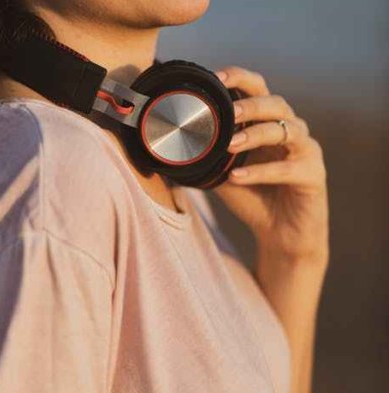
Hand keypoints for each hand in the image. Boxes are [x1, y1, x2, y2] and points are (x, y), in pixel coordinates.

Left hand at [213, 66, 328, 266]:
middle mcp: (290, 130)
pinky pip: (288, 169)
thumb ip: (203, 153)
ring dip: (256, 134)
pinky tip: (237, 177)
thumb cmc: (250, 195)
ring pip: (287, 131)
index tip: (214, 77)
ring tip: (229, 144)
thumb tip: (163, 144)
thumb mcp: (220, 170)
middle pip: (276, 104)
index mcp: (267, 122)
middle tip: (227, 113)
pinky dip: (261, 172)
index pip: (258, 88)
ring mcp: (305, 150)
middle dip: (250, 105)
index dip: (239, 78)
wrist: (279, 232)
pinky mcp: (313, 175)